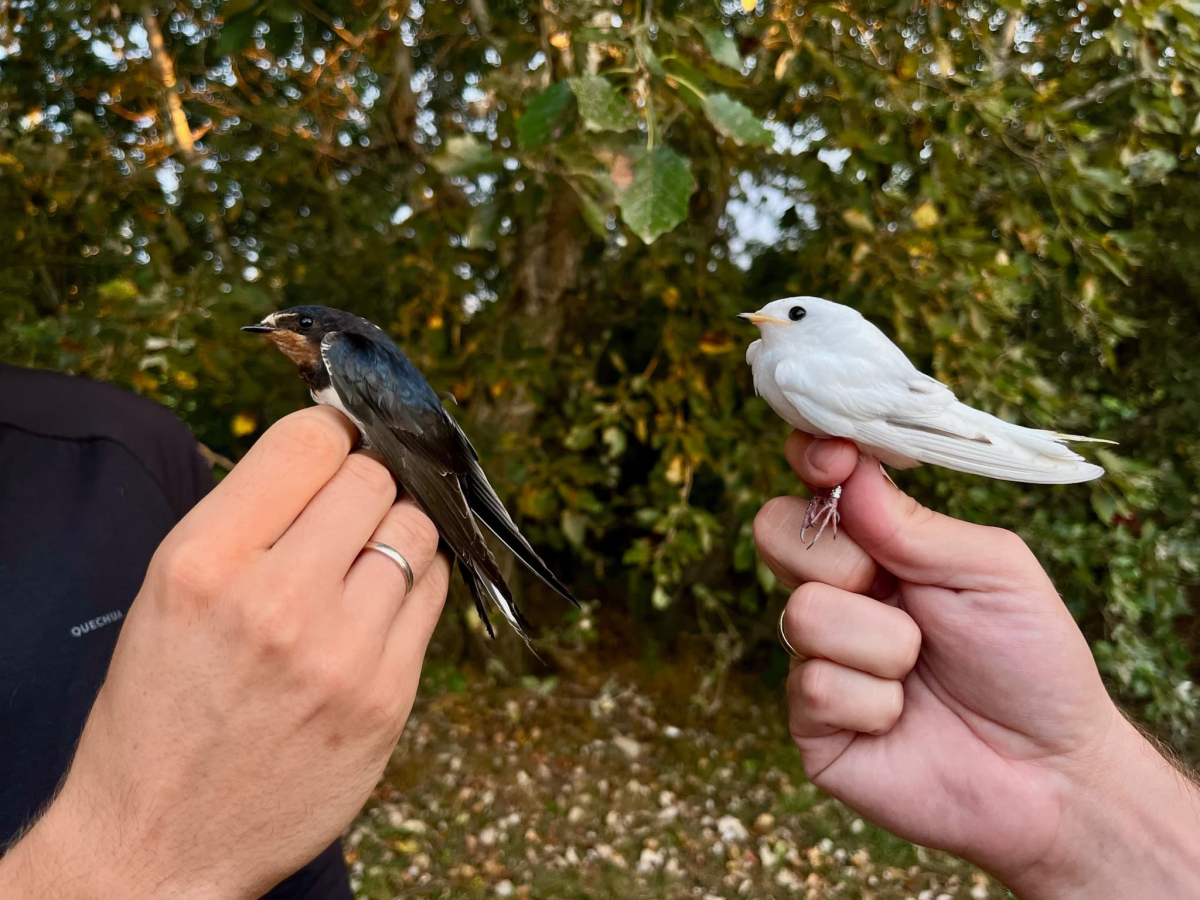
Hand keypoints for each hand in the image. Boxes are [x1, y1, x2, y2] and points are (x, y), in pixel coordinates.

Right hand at [0, 407, 448, 899]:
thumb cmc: (162, 707)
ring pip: (417, 533)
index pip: (308, 443)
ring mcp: (342, 652)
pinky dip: (417, 581)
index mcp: (205, 562)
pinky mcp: (388, 697)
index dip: (332, 430)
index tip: (338, 441)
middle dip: (368, 482)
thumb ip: (249, 517)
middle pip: (374, 480)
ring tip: (366, 557)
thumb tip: (332, 449)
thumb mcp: (171, 592)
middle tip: (351, 506)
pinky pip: (434, 596)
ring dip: (398, 531)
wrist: (162, 840)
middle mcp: (278, 600)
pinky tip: (383, 598)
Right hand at [755, 431, 1199, 898]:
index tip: (832, 459)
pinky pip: (815, 685)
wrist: (1052, 775)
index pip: (814, 483)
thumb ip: (916, 524)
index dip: (811, 458)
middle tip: (897, 589)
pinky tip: (904, 718)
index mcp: (878, 545)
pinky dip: (875, 703)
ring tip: (919, 670)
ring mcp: (819, 654)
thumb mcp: (992, 570)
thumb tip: (847, 471)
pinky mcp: (812, 721)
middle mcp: (838, 591)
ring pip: (802, 613)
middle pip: (775, 530)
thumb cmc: (1032, 662)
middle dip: (842, 556)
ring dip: (881, 644)